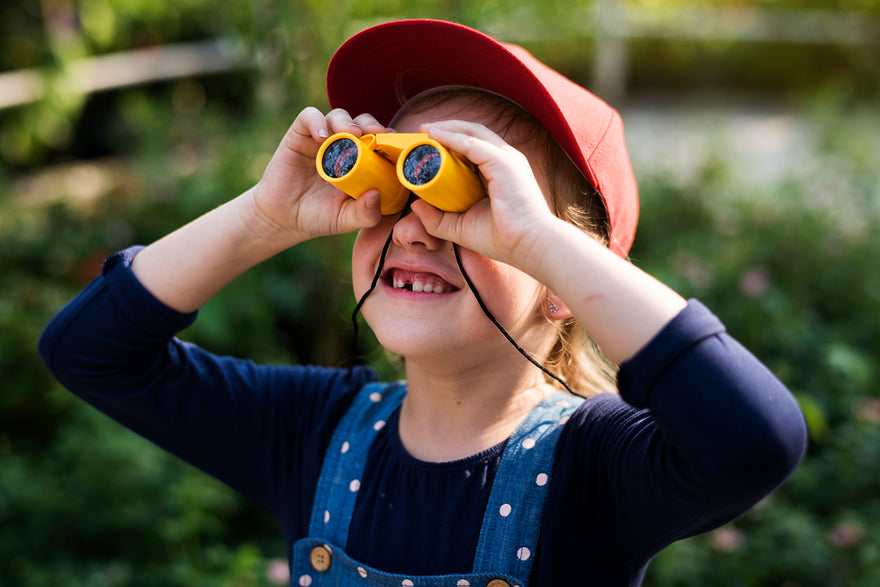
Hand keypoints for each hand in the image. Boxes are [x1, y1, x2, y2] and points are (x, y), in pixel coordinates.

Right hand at [245, 107, 389, 244]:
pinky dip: (317, 122)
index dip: (390, 140)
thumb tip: (376, 195)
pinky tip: (321, 136)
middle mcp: (344, 146)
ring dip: (347, 121)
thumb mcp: (346, 220)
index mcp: (362, 162)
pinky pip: (309, 117)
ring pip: (339, 116)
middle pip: (363, 123)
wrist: (283, 219)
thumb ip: (365, 214)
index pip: (380, 142)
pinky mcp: (300, 135)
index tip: (398, 145)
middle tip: (377, 133)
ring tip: (350, 133)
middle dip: (372, 124)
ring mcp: (322, 139)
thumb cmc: (320, 217)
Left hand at [408, 121, 562, 272]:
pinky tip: (434, 136)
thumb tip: (415, 205)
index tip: (426, 143)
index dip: (450, 141)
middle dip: (446, 129)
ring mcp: (506, 159)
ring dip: (446, 128)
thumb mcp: (461, 228)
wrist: (530, 246)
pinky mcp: (504, 163)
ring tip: (424, 130)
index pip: (473, 148)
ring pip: (472, 133)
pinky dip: (452, 137)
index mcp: (500, 171)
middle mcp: (505, 160)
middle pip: (472, 134)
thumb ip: (438, 219)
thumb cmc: (503, 239)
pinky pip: (472, 144)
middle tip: (421, 131)